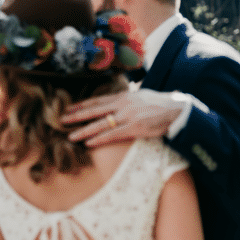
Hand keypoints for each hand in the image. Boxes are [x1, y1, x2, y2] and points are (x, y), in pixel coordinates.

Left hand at [60, 89, 185, 146]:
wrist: (179, 109)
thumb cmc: (160, 105)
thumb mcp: (140, 97)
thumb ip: (126, 101)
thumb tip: (116, 102)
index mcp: (123, 96)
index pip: (97, 100)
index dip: (81, 105)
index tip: (68, 109)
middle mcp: (122, 104)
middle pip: (94, 110)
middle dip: (76, 116)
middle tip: (61, 120)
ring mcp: (128, 116)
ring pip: (100, 124)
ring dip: (83, 130)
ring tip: (70, 136)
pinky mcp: (135, 127)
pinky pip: (113, 134)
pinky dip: (99, 139)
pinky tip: (88, 143)